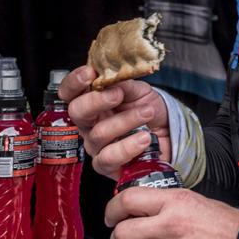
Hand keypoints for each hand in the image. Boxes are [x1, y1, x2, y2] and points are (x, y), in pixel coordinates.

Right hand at [60, 66, 170, 180]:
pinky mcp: (106, 165)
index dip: (74, 82)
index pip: (69, 92)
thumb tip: (112, 76)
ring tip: (147, 113)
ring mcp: (95, 146)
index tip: (90, 73)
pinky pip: (109, 158)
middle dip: (96, 101)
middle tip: (118, 94)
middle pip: (76, 112)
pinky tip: (144, 138)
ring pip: (99, 133)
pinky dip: (129, 146)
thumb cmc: (147, 110)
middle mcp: (88, 124)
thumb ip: (124, 83)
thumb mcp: (139, 90)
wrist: (168, 133)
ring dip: (126, 120)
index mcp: (91, 101)